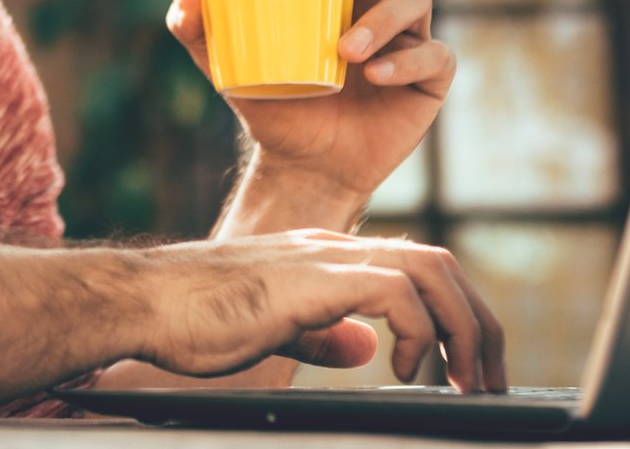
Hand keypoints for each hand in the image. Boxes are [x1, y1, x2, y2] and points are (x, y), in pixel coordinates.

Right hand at [133, 230, 506, 392]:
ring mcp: (324, 256)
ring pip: (431, 270)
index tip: (468, 369)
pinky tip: (406, 370)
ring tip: (467, 380)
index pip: (417, 268)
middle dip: (479, 325)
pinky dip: (418, 333)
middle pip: (440, 266)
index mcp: (325, 257)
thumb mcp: (272, 330)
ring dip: (464, 330)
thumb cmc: (189, 319)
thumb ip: (322, 332)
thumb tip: (368, 346)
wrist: (140, 302)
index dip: (456, 317)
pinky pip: (398, 292)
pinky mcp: (314, 278)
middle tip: (489, 382)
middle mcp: (333, 246)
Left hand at [166, 0, 450, 198]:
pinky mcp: (428, 79)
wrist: (301, 165)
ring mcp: (410, 37)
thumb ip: (198, 27)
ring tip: (345, 49)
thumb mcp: (226, 64)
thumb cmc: (269, 101)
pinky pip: (435, 57)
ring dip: (383, 18)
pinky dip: (407, 62)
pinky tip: (376, 74)